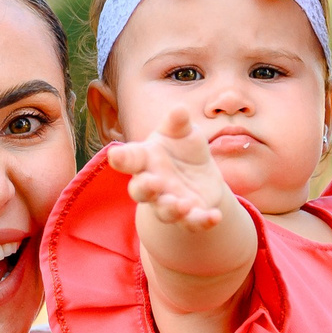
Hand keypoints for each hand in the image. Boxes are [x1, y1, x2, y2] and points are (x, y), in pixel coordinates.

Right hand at [107, 109, 231, 229]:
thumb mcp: (183, 132)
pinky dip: (203, 221)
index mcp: (146, 160)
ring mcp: (170, 202)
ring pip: (164, 212)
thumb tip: (179, 110)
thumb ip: (179, 123)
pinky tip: (215, 216)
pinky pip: (193, 223)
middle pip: (140, 191)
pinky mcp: (190, 216)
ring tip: (182, 204)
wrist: (200, 173)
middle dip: (145, 188)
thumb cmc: (182, 147)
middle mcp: (153, 184)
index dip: (122, 158)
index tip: (116, 155)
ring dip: (171, 209)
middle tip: (153, 182)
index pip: (129, 159)